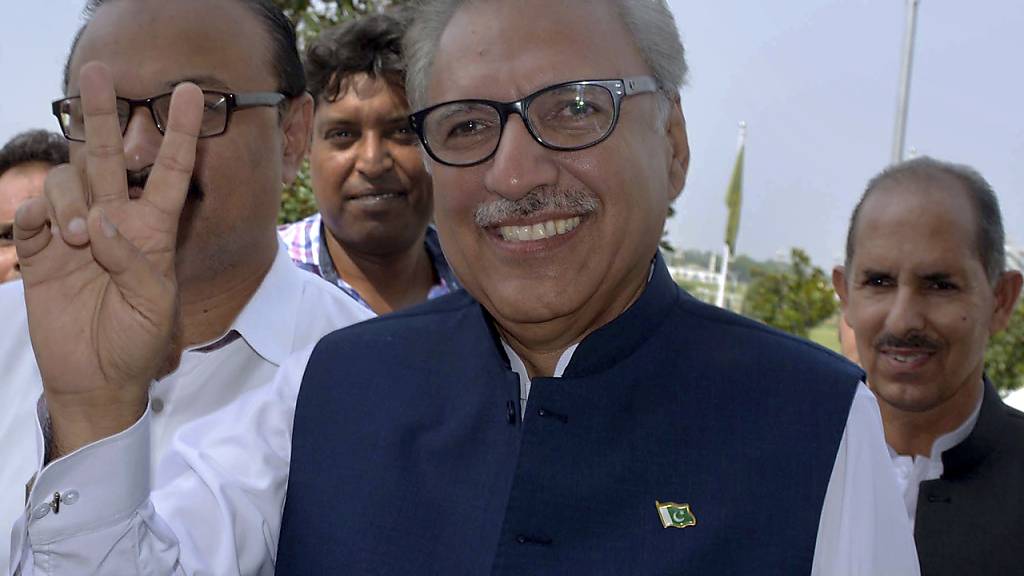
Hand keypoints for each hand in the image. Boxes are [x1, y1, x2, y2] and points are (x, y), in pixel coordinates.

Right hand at [14, 62, 202, 457]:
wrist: (95, 375)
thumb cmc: (137, 340)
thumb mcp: (154, 303)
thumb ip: (134, 259)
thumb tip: (101, 220)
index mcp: (153, 230)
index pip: (168, 171)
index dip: (178, 132)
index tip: (192, 92)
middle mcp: (115, 220)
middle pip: (107, 156)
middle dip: (103, 115)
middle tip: (98, 73)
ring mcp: (76, 231)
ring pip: (67, 180)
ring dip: (70, 198)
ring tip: (79, 238)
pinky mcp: (41, 248)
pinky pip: (34, 212)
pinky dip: (39, 216)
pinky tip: (50, 237)